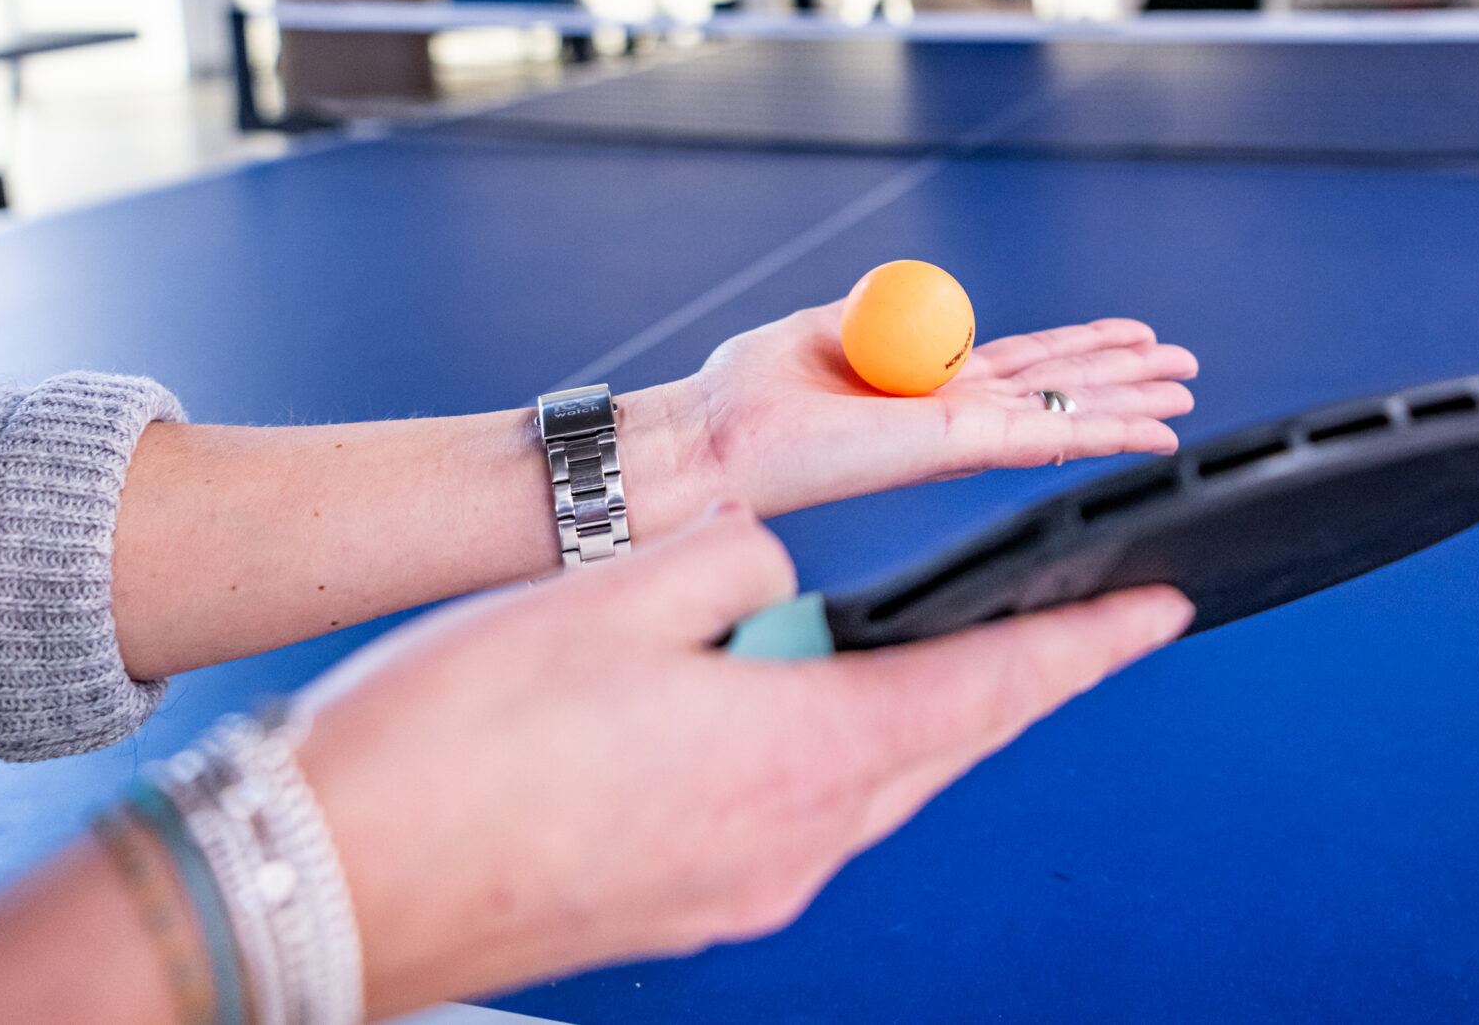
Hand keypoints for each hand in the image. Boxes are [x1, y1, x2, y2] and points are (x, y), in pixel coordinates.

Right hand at [297, 505, 1191, 1014]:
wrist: (319, 891)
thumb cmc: (447, 748)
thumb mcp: (614, 596)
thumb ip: (738, 567)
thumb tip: (782, 577)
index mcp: (801, 757)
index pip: (993, 691)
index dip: (1089, 647)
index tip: (1160, 614)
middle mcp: (793, 846)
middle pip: (944, 745)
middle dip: (1010, 679)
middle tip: (1062, 623)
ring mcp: (739, 893)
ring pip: (869, 784)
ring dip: (901, 714)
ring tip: (900, 648)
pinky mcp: (684, 911)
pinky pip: (795, 819)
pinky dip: (816, 754)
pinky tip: (769, 710)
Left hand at [619, 306, 1195, 535]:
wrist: (715, 435)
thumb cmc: (748, 393)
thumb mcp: (825, 326)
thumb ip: (877, 314)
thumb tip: (917, 303)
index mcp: (928, 385)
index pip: (1025, 365)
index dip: (1083, 348)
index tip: (1130, 334)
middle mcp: (955, 412)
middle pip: (1062, 388)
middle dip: (1126, 376)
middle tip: (1185, 368)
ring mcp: (962, 431)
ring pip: (1069, 411)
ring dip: (1132, 400)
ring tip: (1188, 394)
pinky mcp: (959, 445)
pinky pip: (1050, 434)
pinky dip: (1108, 429)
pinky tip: (1154, 430)